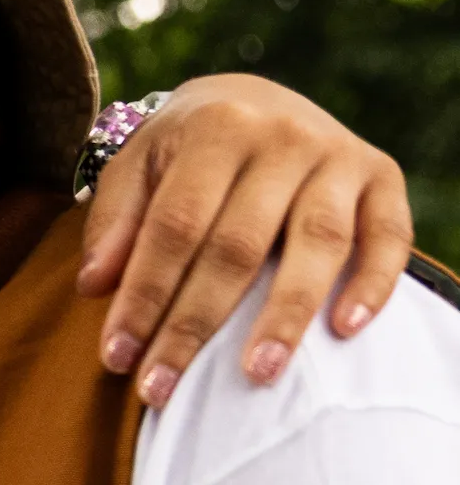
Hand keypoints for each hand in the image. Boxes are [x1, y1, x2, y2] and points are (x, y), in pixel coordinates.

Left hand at [78, 73, 411, 405]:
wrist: (252, 97)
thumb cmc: (183, 149)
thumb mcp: (137, 166)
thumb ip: (114, 222)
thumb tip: (94, 286)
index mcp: (214, 129)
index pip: (174, 227)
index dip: (143, 295)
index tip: (117, 356)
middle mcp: (282, 138)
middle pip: (237, 245)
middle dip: (195, 323)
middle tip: (163, 387)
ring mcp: (338, 156)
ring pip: (316, 244)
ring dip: (285, 315)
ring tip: (257, 375)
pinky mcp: (382, 176)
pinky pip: (389, 236)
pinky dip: (373, 283)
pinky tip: (343, 330)